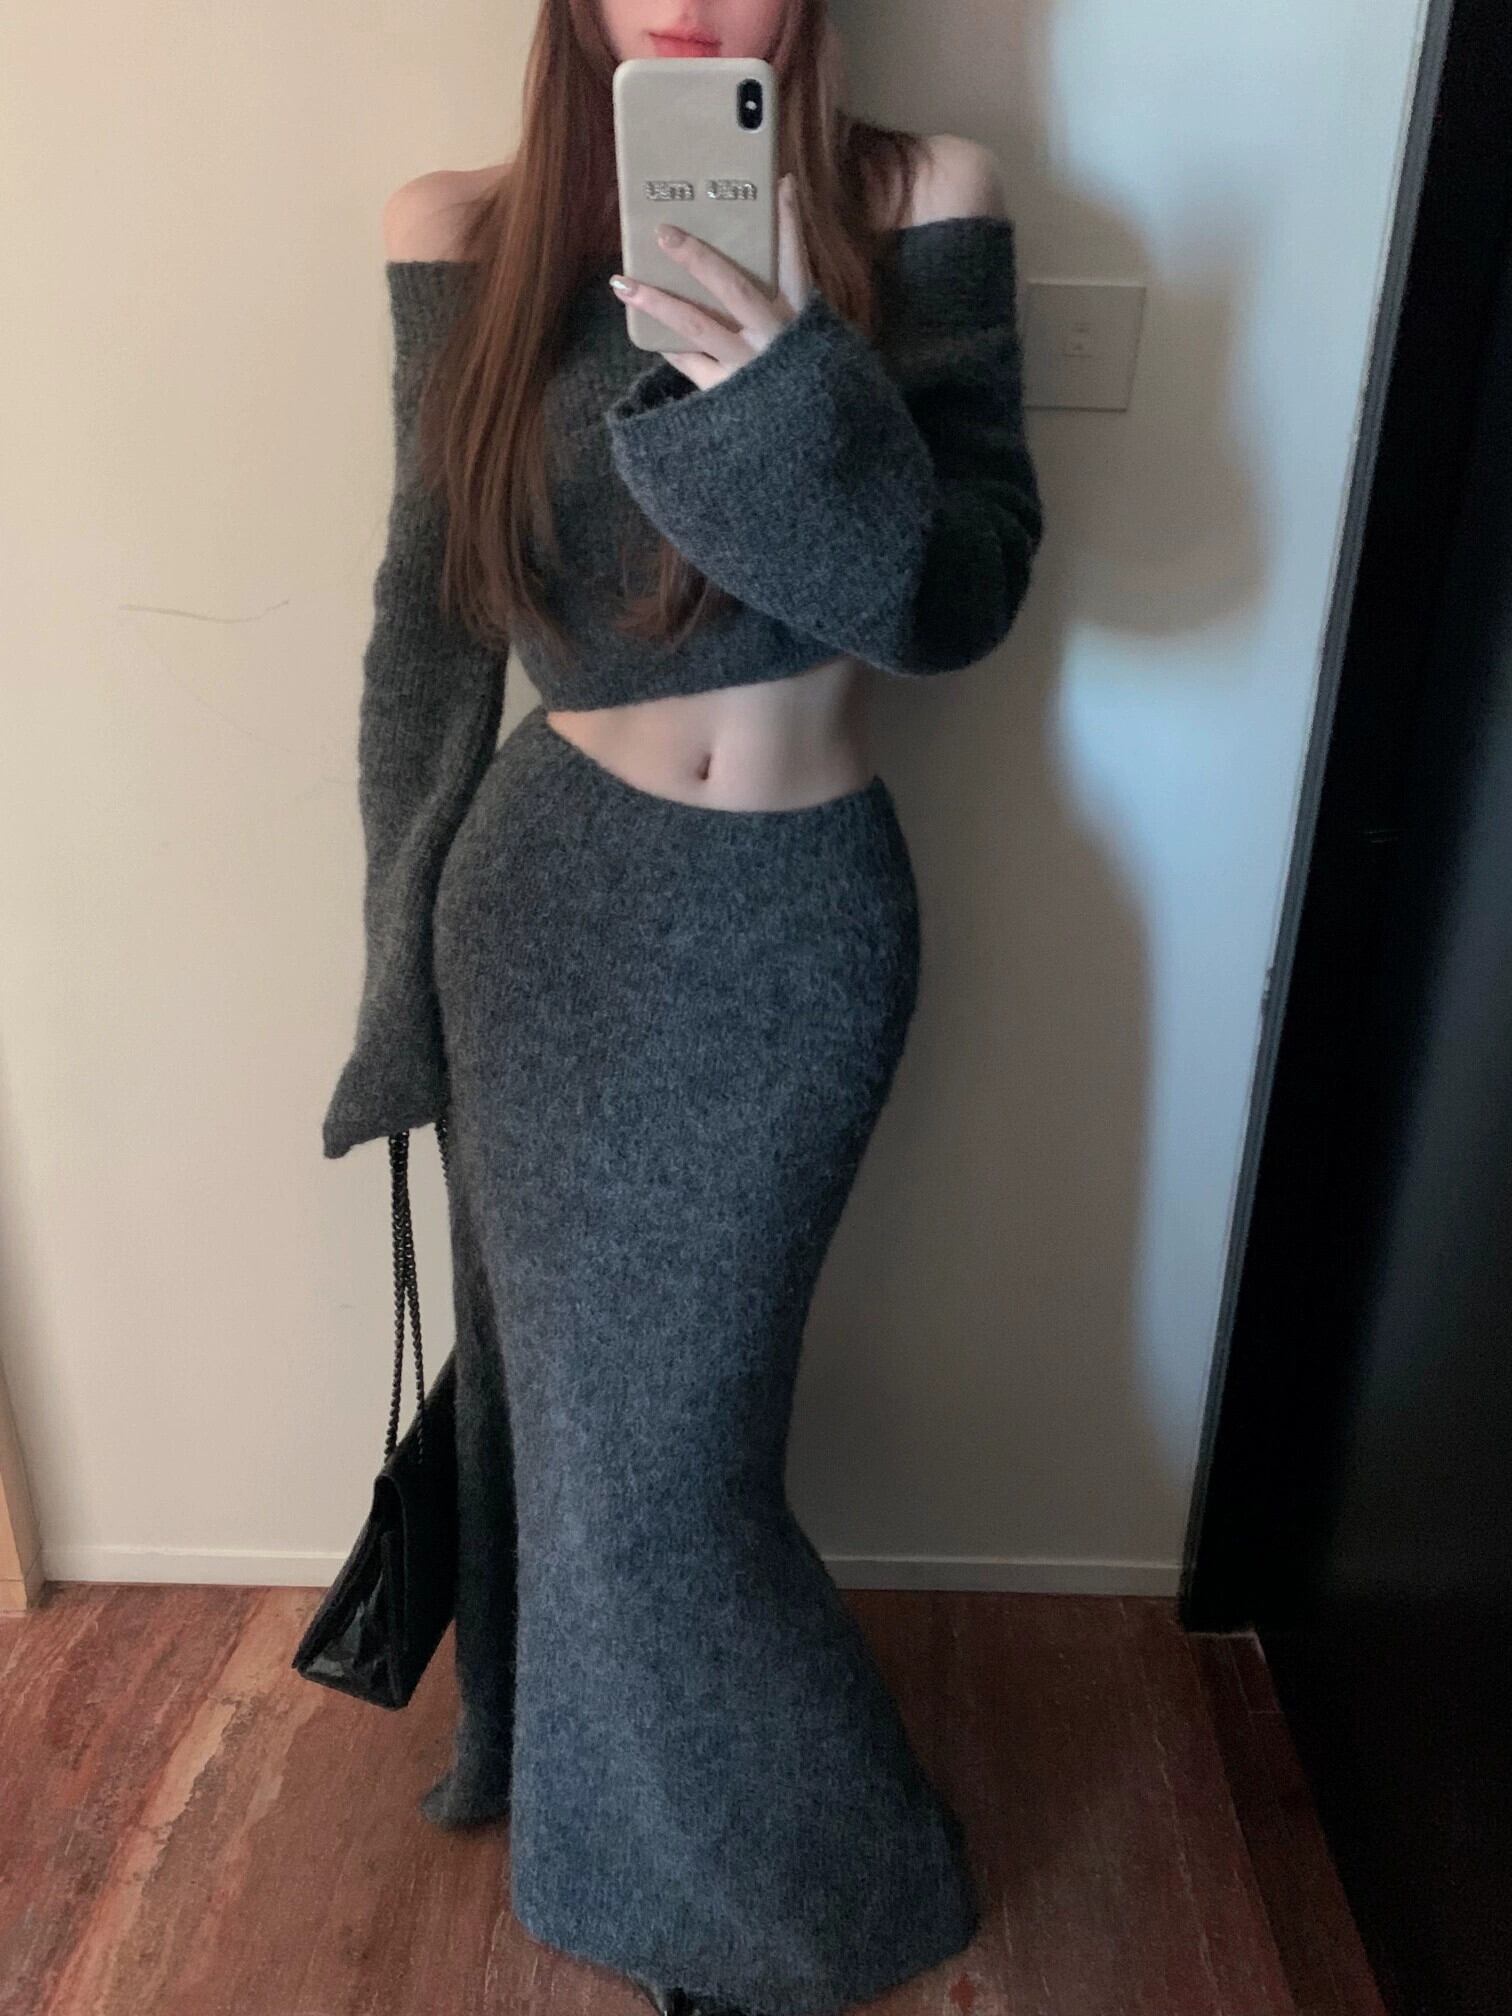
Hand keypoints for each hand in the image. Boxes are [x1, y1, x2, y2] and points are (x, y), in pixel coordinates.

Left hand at [608, 172, 814, 389]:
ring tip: (622, 283)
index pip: (794, 260)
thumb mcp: (815, 339)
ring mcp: (746, 366)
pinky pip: (690, 363)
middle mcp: (773, 338)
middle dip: (696, 257)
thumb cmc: (810, 384)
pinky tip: (644, 329)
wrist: (811, 449)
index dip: (786, 221)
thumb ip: (793, 302)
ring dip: (656, 301)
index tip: (778, 182)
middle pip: (732, 287)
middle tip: (664, 232)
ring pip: (696, 326)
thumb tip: (772, 262)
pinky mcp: (725, 394)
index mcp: (801, 318)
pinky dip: (669, 345)